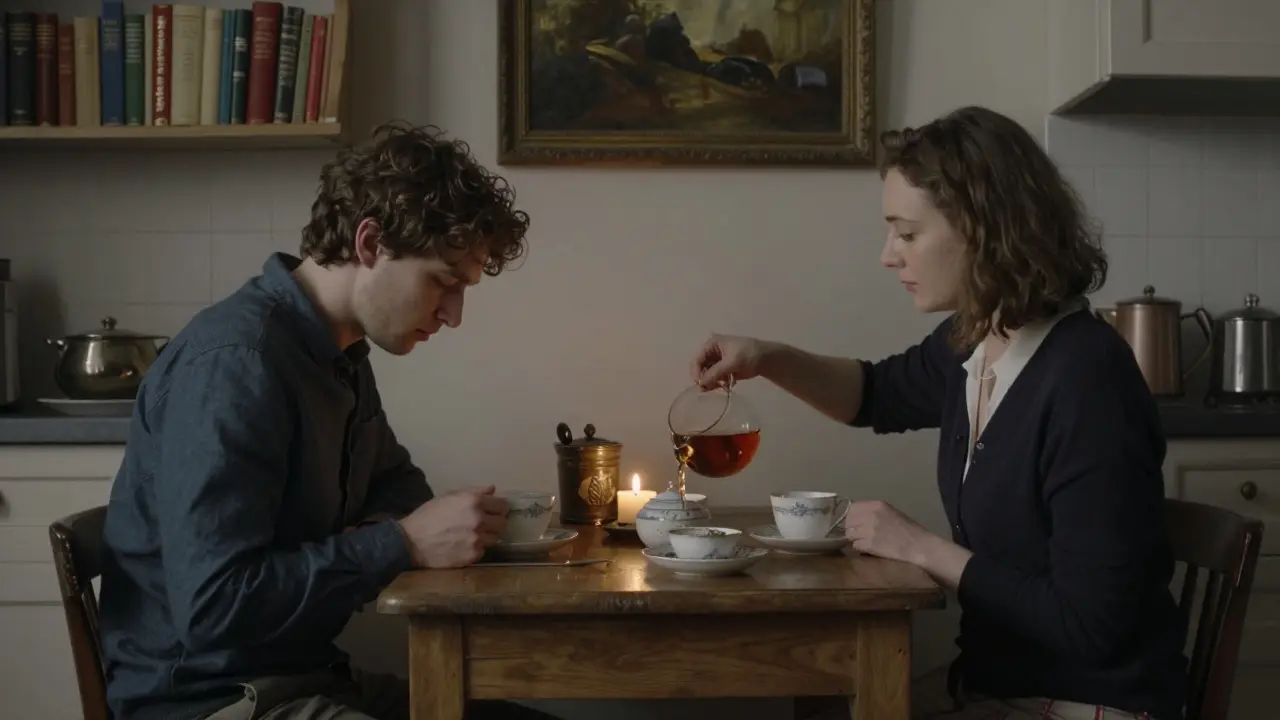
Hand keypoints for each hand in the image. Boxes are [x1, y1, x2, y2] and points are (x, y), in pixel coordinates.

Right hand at [396, 485, 507, 568]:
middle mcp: (479, 520)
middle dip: (495, 522)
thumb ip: (473, 492)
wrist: (411, 541)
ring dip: (487, 536)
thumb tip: (493, 489)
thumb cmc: (428, 515)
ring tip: (473, 535)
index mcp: (473, 501)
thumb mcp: (449, 496)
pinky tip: (464, 545)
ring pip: (495, 538)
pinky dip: (477, 549)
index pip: (502, 505)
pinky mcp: (472, 556)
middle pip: (502, 523)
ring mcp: (477, 539)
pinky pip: (483, 551)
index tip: (493, 511)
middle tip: (485, 524)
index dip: (498, 508)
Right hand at [689, 334, 772, 389]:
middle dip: (704, 378)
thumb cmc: (748, 354)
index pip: (697, 359)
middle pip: (701, 368)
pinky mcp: (724, 370)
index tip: (699, 384)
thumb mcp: (731, 362)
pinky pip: (716, 378)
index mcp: (711, 344)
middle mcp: (712, 352)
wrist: (767, 359)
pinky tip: (727, 385)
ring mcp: (718, 362)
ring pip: (708, 374)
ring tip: (722, 387)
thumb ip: (715, 373)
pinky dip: (719, 383)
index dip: (696, 372)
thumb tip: (701, 384)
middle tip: (709, 389)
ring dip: (712, 382)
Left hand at [845, 500, 972, 587]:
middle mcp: (871, 515)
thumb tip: (855, 516)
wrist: (919, 546)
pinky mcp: (869, 544)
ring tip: (865, 542)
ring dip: (855, 539)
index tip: (855, 523)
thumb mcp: (891, 513)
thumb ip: (873, 512)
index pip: (852, 508)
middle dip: (852, 528)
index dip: (852, 517)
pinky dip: (860, 549)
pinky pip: (855, 546)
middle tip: (859, 535)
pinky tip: (869, 549)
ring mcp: (868, 530)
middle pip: (848, 521)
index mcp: (877, 505)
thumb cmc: (908, 530)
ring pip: (849, 534)